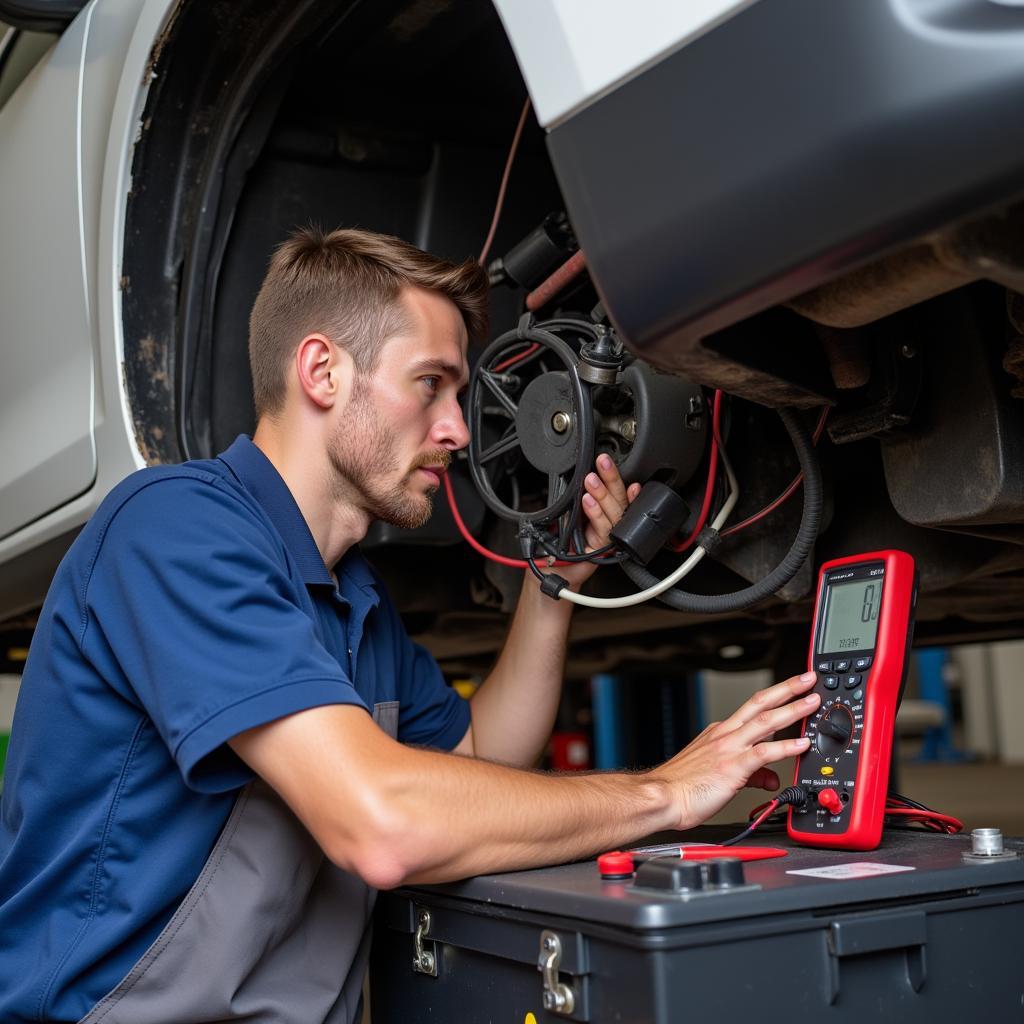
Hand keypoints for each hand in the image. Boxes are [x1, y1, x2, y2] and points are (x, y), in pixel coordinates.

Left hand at [554, 454, 640, 589]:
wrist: (554, 569)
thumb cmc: (559, 542)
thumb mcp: (566, 513)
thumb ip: (575, 497)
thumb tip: (576, 475)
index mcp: (603, 511)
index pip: (613, 490)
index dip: (613, 476)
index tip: (607, 461)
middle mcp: (609, 522)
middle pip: (618, 498)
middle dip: (611, 478)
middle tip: (602, 462)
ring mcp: (608, 535)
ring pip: (614, 512)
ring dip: (603, 494)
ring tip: (591, 481)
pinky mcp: (604, 548)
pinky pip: (604, 529)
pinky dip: (596, 514)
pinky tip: (589, 502)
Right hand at [649, 672, 819, 830]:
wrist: (662, 797)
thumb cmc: (682, 787)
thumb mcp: (720, 775)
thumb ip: (751, 775)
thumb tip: (770, 778)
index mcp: (721, 733)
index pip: (753, 709)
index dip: (776, 698)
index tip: (793, 690)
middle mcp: (726, 734)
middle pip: (761, 703)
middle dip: (788, 689)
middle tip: (808, 678)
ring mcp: (729, 748)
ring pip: (766, 721)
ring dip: (793, 709)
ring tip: (813, 701)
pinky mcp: (733, 766)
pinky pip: (764, 753)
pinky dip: (785, 747)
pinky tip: (801, 744)